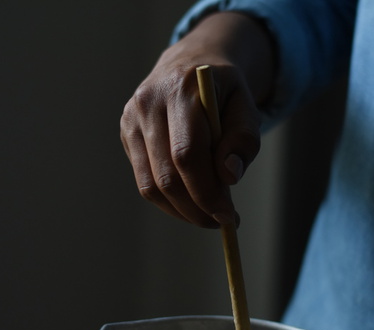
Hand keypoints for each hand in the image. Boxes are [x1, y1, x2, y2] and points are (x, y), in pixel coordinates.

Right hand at [120, 12, 273, 227]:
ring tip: (208, 216)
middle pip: (167, 176)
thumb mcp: (247, 107)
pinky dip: (169, 201)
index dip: (207, 193)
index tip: (229, 216)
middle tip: (221, 222)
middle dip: (197, 208)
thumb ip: (244, 140)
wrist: (191, 63)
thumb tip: (229, 177)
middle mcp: (149, 102)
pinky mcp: (126, 133)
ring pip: (151, 185)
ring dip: (182, 211)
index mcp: (182, 89)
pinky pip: (144, 181)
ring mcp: (131, 118)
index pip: (187, 154)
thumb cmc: (224, 92)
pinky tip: (191, 203)